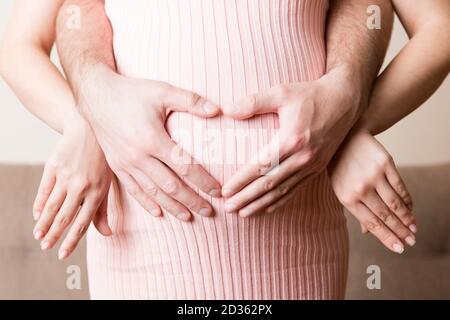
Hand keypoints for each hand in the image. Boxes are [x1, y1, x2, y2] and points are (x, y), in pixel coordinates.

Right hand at [33, 112, 111, 259]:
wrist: (89, 130)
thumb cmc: (102, 160)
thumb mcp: (108, 183)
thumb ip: (104, 209)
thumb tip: (107, 234)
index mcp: (98, 191)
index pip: (83, 222)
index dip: (72, 240)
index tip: (62, 254)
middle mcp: (82, 185)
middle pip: (65, 216)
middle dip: (55, 235)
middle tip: (46, 248)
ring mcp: (66, 175)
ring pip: (52, 206)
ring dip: (44, 223)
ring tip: (39, 236)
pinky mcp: (53, 166)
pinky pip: (44, 190)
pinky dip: (39, 204)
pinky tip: (37, 215)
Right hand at [78, 64, 221, 220]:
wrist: (95, 94)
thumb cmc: (131, 92)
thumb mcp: (162, 91)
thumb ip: (191, 101)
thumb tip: (218, 110)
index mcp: (152, 139)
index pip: (184, 167)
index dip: (203, 181)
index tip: (218, 192)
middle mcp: (138, 156)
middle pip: (171, 186)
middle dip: (192, 200)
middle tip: (209, 211)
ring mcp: (125, 164)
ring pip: (152, 192)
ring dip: (172, 206)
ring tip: (189, 216)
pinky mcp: (116, 166)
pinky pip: (133, 190)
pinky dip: (147, 203)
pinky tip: (159, 212)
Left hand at [220, 68, 361, 215]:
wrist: (345, 100)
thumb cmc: (311, 94)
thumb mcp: (281, 92)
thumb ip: (253, 102)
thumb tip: (227, 109)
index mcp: (291, 139)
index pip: (260, 166)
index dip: (240, 181)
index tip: (225, 191)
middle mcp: (302, 157)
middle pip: (268, 184)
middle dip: (246, 198)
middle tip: (228, 208)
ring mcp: (312, 165)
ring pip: (282, 191)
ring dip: (261, 204)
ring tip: (243, 214)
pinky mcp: (318, 168)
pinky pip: (296, 189)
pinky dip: (280, 201)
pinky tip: (268, 208)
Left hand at [328, 129, 416, 253]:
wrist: (345, 138)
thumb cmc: (340, 168)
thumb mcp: (340, 189)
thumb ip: (355, 209)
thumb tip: (368, 232)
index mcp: (347, 198)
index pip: (371, 223)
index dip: (386, 237)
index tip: (399, 248)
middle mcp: (361, 189)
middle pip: (385, 215)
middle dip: (400, 231)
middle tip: (411, 242)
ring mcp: (374, 176)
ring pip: (395, 203)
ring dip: (407, 218)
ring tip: (414, 229)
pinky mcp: (386, 164)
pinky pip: (400, 186)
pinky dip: (407, 200)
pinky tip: (410, 208)